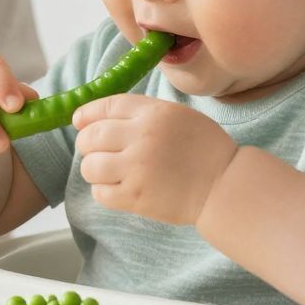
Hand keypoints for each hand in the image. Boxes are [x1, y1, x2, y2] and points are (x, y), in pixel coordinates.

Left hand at [71, 94, 236, 225]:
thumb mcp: (177, 115)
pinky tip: (116, 188)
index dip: (87, 113)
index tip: (79, 120)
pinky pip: (100, 193)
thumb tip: (99, 117)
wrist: (225, 185)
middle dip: (87, 143)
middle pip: (91, 136)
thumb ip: (142, 113)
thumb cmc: (204, 148)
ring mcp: (137, 169)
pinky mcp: (137, 198)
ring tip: (107, 171)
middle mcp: (141, 138)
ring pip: (90, 166)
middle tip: (94, 150)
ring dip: (93, 168)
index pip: (106, 106)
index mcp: (153, 113)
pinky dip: (103, 190)